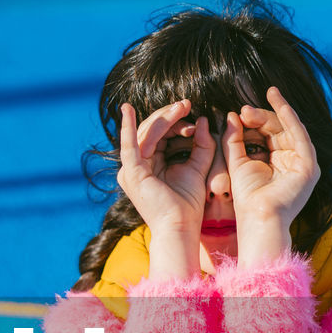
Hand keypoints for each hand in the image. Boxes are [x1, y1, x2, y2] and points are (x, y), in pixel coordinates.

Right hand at [118, 99, 214, 235]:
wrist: (181, 228)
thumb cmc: (188, 205)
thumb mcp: (197, 168)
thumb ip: (201, 145)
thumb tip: (204, 120)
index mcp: (147, 164)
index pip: (158, 135)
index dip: (175, 122)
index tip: (195, 119)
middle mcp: (134, 166)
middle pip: (150, 130)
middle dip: (169, 115)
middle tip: (187, 104)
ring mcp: (130, 169)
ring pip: (145, 133)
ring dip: (164, 118)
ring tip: (182, 107)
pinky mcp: (132, 173)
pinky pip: (129, 145)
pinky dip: (128, 127)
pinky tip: (128, 110)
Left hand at [224, 86, 319, 228]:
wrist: (258, 218)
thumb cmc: (247, 197)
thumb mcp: (237, 161)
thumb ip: (234, 139)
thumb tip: (231, 114)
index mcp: (278, 161)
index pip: (268, 133)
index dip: (255, 119)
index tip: (239, 112)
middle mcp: (292, 160)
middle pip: (279, 129)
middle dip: (263, 116)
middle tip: (244, 109)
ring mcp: (303, 163)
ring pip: (290, 129)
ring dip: (276, 112)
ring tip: (265, 97)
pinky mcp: (309, 166)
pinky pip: (301, 136)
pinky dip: (291, 119)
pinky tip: (282, 105)